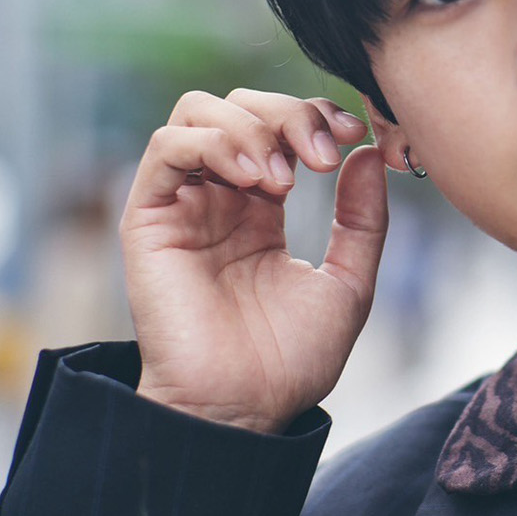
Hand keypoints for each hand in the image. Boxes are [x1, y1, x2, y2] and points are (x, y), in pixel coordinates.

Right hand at [119, 89, 384, 433]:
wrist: (245, 409)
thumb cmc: (292, 360)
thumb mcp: (350, 281)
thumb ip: (362, 218)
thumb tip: (367, 152)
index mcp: (261, 208)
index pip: (282, 126)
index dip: (317, 115)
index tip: (356, 134)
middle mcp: (218, 198)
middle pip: (242, 106)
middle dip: (290, 113)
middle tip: (322, 156)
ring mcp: (182, 206)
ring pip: (199, 112)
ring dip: (252, 126)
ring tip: (285, 178)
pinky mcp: (149, 220)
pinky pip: (166, 147)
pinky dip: (213, 143)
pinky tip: (253, 179)